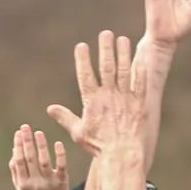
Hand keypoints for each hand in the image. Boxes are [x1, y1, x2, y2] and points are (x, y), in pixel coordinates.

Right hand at [8, 125, 67, 189]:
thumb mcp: (21, 187)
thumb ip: (16, 170)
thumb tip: (14, 149)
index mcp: (24, 183)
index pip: (19, 161)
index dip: (18, 145)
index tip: (18, 132)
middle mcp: (36, 183)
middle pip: (30, 159)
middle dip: (26, 141)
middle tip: (25, 126)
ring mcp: (50, 183)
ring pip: (44, 161)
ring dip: (41, 146)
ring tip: (38, 133)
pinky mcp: (62, 182)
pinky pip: (61, 167)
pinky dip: (60, 155)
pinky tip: (57, 143)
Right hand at [48, 32, 147, 156]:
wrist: (122, 156)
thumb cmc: (99, 146)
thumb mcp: (78, 132)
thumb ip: (65, 117)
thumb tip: (50, 109)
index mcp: (92, 101)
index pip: (85, 75)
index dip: (83, 59)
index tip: (81, 45)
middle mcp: (109, 96)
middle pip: (106, 67)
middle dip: (105, 48)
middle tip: (105, 33)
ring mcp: (125, 99)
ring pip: (124, 70)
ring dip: (123, 53)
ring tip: (122, 38)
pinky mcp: (139, 104)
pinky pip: (140, 83)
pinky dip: (140, 70)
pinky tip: (140, 58)